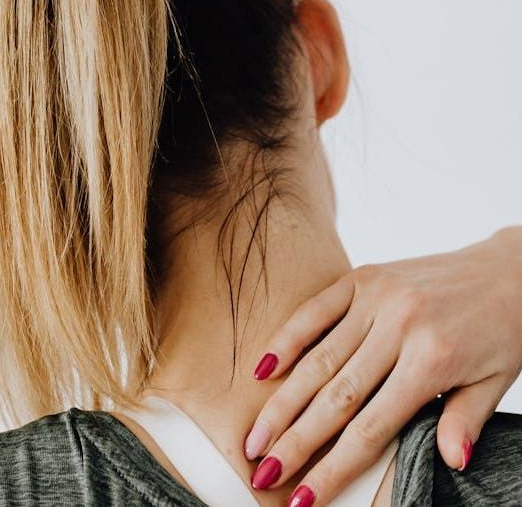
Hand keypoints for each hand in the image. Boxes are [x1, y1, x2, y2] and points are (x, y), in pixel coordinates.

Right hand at [245, 226, 521, 505]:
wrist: (507, 269)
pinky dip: (288, 338)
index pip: (371, 427)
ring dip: (283, 400)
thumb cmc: (503, 328)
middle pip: (335, 395)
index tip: (302, 497)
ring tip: (255, 433)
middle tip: (261, 469)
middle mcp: (398, 327)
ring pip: (319, 357)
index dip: (334, 468)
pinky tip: (264, 367)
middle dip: (295, 439)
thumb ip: (464, 420)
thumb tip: (446, 463)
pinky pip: (317, 310)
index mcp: (433, 360)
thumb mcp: (496, 382)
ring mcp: (377, 298)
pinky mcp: (364, 277)